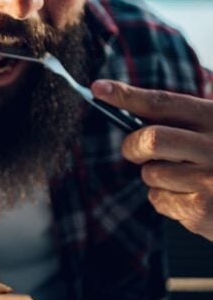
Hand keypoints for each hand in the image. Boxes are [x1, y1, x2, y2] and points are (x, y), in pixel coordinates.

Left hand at [92, 80, 212, 240]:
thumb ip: (182, 125)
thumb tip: (130, 120)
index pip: (164, 103)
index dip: (126, 95)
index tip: (98, 88)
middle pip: (150, 140)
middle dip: (133, 146)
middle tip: (135, 150)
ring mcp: (212, 180)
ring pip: (151, 174)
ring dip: (157, 178)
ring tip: (187, 180)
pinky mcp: (204, 211)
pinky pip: (159, 200)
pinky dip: (167, 201)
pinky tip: (195, 200)